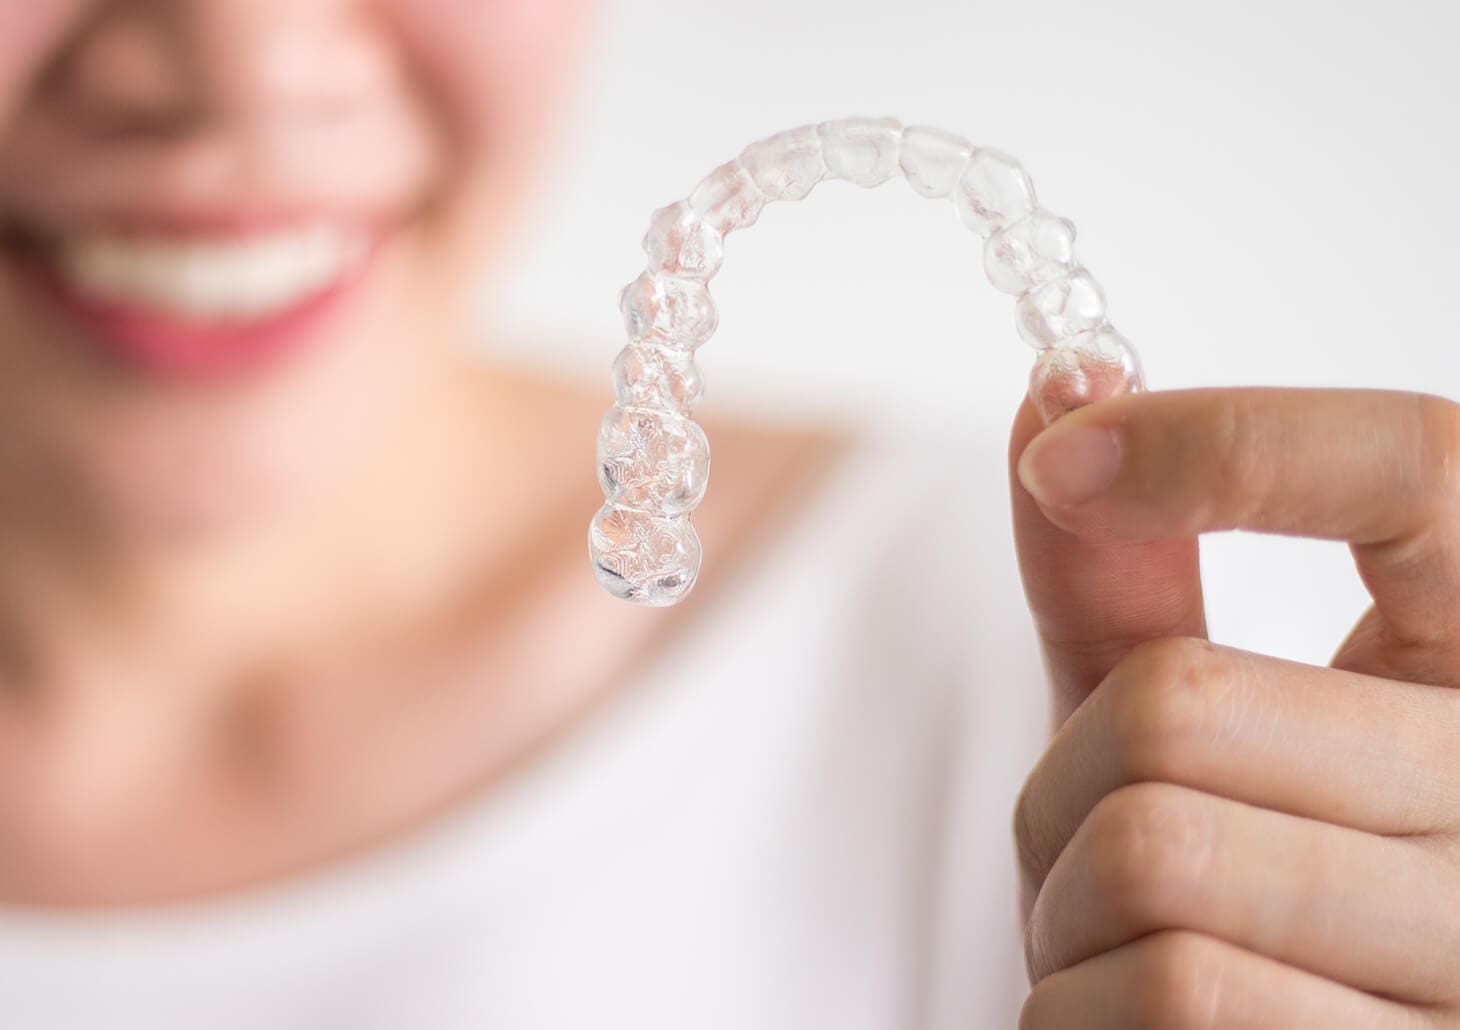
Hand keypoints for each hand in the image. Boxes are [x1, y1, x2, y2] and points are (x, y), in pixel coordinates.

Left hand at [1008, 387, 1459, 1027]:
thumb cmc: (1223, 875)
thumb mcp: (1178, 716)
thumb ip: (1124, 572)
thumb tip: (1054, 392)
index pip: (1420, 468)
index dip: (1230, 438)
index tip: (1070, 451)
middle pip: (1180, 701)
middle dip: (1064, 773)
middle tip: (1086, 834)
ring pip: (1152, 854)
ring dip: (1062, 902)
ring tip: (1112, 938)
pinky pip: (1165, 995)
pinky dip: (1076, 1007)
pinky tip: (1131, 1021)